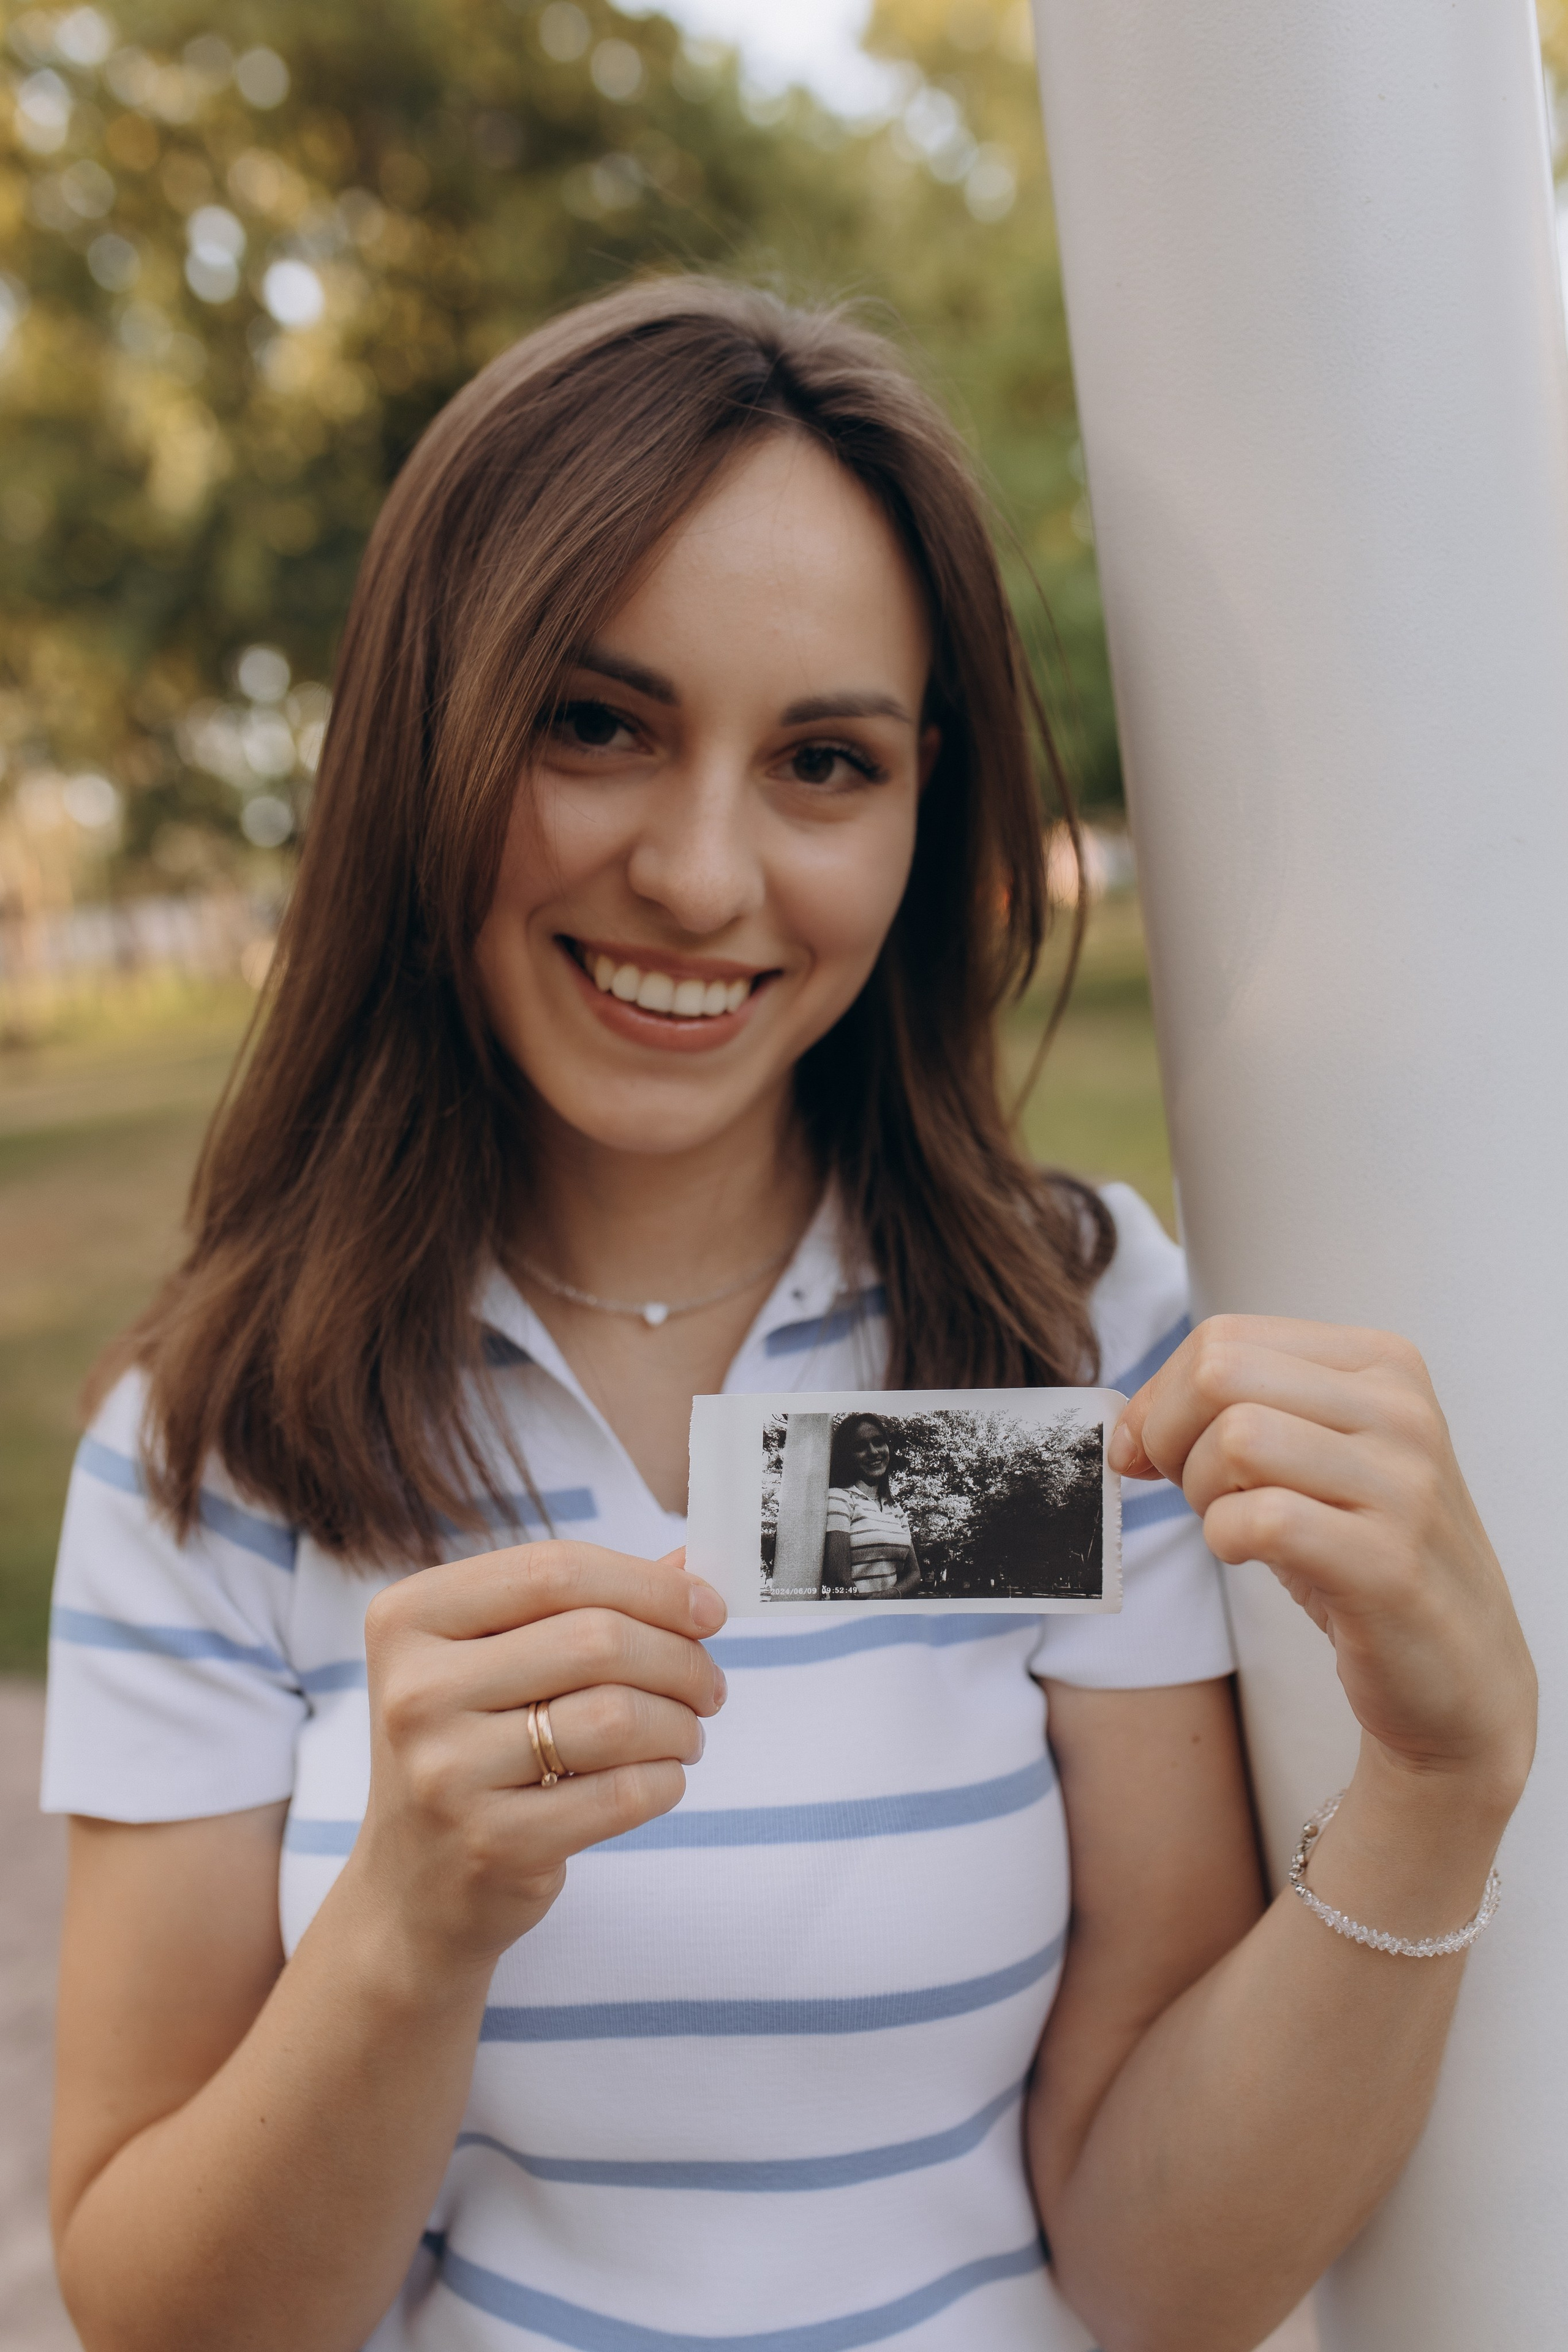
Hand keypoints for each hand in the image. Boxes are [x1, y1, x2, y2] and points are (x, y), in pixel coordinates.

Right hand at [349, 1541, 726, 1976]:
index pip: (554, 1569)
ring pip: (616, 1717)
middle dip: (681, 1659)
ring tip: (685, 1734)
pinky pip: (621, 1794)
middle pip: (595, 1639)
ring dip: (679, 1723)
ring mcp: (445, 1771)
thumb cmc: (473, 1746)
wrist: (415, 1884)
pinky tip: (662, 1779)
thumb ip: (587, 1602)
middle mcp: (415, 1690)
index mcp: (410, 1617)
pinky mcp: (490, 1843)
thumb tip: (692, 1561)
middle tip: (708, 1684)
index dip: (650, 1584)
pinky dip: (666, 1780)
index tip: (708, 1608)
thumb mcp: (499, 1659)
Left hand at [1109, 1318, 1534, 1809]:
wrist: (1458, 1667)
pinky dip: (1227, 1539)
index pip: (1223, 1338)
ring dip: (1201, 1492)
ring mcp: (1402, 1485)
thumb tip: (1123, 1430)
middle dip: (1170, 1436)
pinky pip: (1261, 1520)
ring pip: (1236, 1438)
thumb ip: (1227, 1415)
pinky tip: (1253, 1557)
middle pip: (1220, 1374)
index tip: (1151, 1454)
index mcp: (1381, 1364)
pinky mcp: (1388, 1563)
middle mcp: (1400, 1410)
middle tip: (1190, 1490)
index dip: (1160, 1398)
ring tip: (1234, 1524)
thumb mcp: (1307, 1458)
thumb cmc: (1361, 1552)